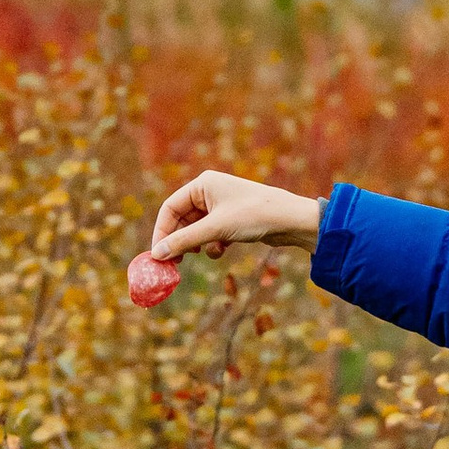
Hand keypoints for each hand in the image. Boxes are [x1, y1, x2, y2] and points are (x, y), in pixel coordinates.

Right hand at [149, 168, 323, 261]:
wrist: (291, 220)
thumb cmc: (253, 216)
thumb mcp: (215, 229)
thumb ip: (184, 241)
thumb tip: (157, 254)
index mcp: (202, 184)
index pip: (170, 208)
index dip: (162, 231)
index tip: (157, 254)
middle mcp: (209, 192)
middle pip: (182, 220)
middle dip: (179, 241)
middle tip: (172, 264)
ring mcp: (221, 206)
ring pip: (196, 229)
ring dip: (197, 244)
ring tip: (201, 253)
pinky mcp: (231, 219)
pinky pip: (211, 233)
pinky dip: (212, 244)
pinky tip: (222, 250)